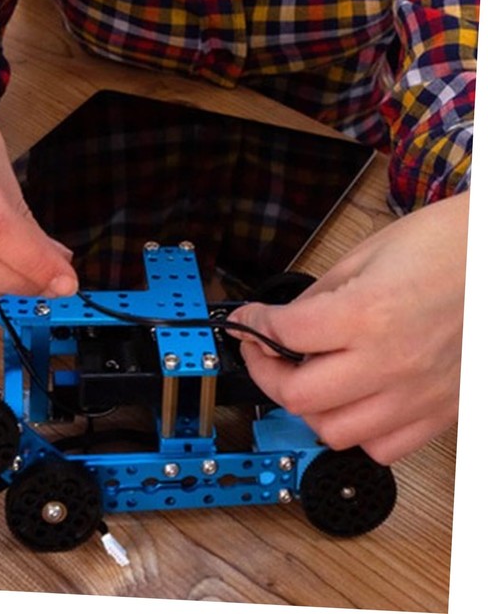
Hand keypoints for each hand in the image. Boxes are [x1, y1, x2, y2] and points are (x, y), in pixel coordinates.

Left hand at [226, 191, 467, 464]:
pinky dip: (357, 430)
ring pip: (336, 432)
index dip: (253, 326)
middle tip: (264, 354)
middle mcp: (391, 362)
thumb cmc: (444, 246)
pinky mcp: (442, 410)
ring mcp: (418, 393)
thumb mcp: (365, 256)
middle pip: (299, 397)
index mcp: (367, 314)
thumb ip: (318, 297)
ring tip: (306, 379)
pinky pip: (384, 447)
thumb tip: (283, 324)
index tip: (248, 322)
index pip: (283, 335)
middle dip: (267, 374)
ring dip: (309, 407)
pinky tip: (352, 400)